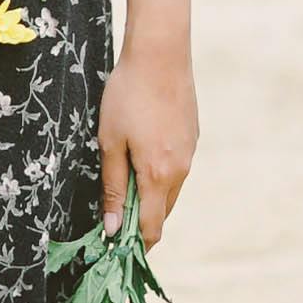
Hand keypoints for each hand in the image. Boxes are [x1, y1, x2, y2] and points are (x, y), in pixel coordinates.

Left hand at [98, 44, 196, 247]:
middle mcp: (181, 171)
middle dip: (141, 222)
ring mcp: (190, 154)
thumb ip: (113, 187)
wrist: (161, 54)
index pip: (152, 228)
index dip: (135, 246)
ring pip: (171, 191)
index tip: (115, 249)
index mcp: (158, 175)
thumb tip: (112, 228)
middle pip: (163, 213)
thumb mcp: (110, 142)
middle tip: (113, 217)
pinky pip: (177, 169)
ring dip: (151, 198)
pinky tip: (142, 155)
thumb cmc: (127, 96)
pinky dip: (161, 176)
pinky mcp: (193, 138)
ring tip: (124, 184)